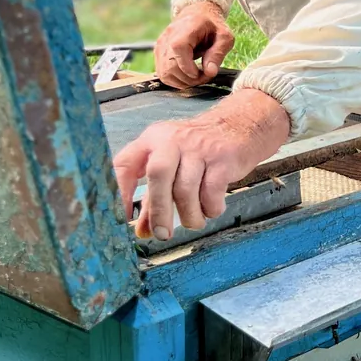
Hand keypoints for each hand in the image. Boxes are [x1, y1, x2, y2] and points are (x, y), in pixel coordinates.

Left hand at [113, 88, 290, 240]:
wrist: (240, 125)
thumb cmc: (198, 150)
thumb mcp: (172, 166)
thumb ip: (154, 198)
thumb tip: (143, 231)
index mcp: (152, 140)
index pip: (124, 163)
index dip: (119, 193)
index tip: (121, 219)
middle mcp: (172, 140)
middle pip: (158, 175)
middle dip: (159, 210)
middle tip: (162, 235)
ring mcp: (198, 147)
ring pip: (186, 189)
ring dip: (189, 215)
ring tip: (193, 222)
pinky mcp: (222, 158)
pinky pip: (212, 192)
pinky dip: (210, 209)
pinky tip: (211, 208)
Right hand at [154, 0, 234, 89]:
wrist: (197, 14)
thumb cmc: (212, 25)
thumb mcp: (224, 36)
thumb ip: (218, 53)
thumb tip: (210, 72)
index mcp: (185, 29)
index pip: (178, 50)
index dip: (189, 68)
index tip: (204, 74)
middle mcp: (168, 37)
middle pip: (170, 66)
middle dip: (189, 79)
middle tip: (204, 77)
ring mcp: (160, 45)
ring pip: (164, 73)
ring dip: (182, 82)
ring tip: (197, 77)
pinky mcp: (158, 53)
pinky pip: (162, 73)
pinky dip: (175, 80)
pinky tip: (188, 76)